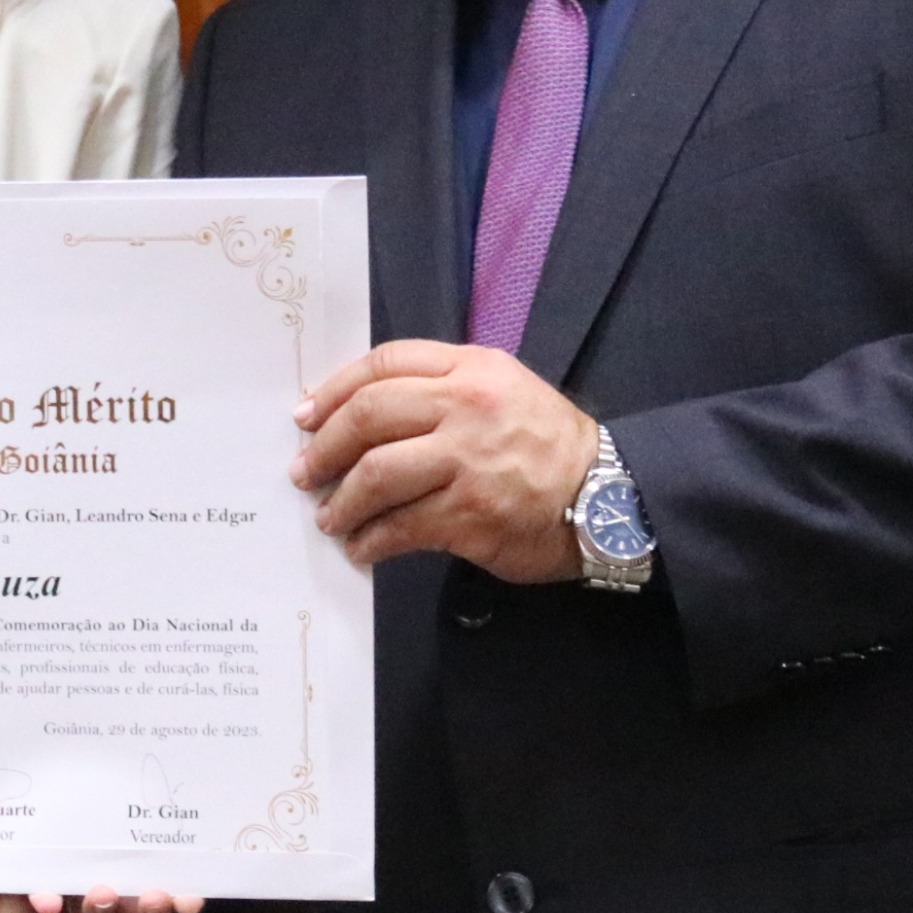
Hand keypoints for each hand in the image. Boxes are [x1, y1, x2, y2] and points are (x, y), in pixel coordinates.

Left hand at [291, 341, 599, 577]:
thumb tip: (359, 416)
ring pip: (377, 474)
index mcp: (472, 369)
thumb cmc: (546, 445)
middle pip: (369, 415)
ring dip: (342, 500)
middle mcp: (467, 406)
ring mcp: (468, 462)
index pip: (385, 365)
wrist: (607, 498)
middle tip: (305, 473)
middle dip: (324, 447)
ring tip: (330, 517)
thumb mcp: (502, 390)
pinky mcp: (470, 514)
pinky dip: (371, 540)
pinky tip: (362, 547)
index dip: (334, 391)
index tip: (306, 417)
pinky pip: (400, 526)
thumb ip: (440, 390)